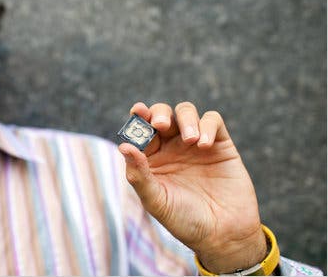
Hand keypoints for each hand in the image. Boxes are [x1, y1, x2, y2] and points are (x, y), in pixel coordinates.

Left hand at [119, 102, 266, 273]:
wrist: (222, 235)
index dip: (138, 117)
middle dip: (159, 113)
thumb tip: (124, 147)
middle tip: (160, 124)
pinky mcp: (220, 145)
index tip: (137, 110)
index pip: (141, 130)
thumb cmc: (184, 220)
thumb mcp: (156, 201)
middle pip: (162, 115)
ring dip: (185, 118)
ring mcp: (196, 144)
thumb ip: (138, 175)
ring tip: (190, 140)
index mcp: (152, 158)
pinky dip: (207, 125)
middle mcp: (172, 147)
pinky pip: (213, 121)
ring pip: (186, 113)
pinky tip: (204, 145)